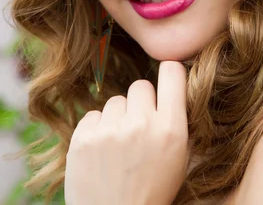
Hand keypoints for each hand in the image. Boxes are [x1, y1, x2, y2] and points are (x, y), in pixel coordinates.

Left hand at [64, 61, 188, 204]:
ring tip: (120, 147)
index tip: (167, 79)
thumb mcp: (180, 159)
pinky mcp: (83, 139)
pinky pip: (93, 115)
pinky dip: (97, 130)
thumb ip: (177, 121)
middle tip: (140, 128)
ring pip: (116, 101)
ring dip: (118, 118)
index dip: (170, 72)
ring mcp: (110, 131)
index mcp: (171, 129)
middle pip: (140, 86)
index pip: (172, 71)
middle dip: (141, 103)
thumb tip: (174, 82)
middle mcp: (141, 124)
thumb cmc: (152, 192)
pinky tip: (102, 153)